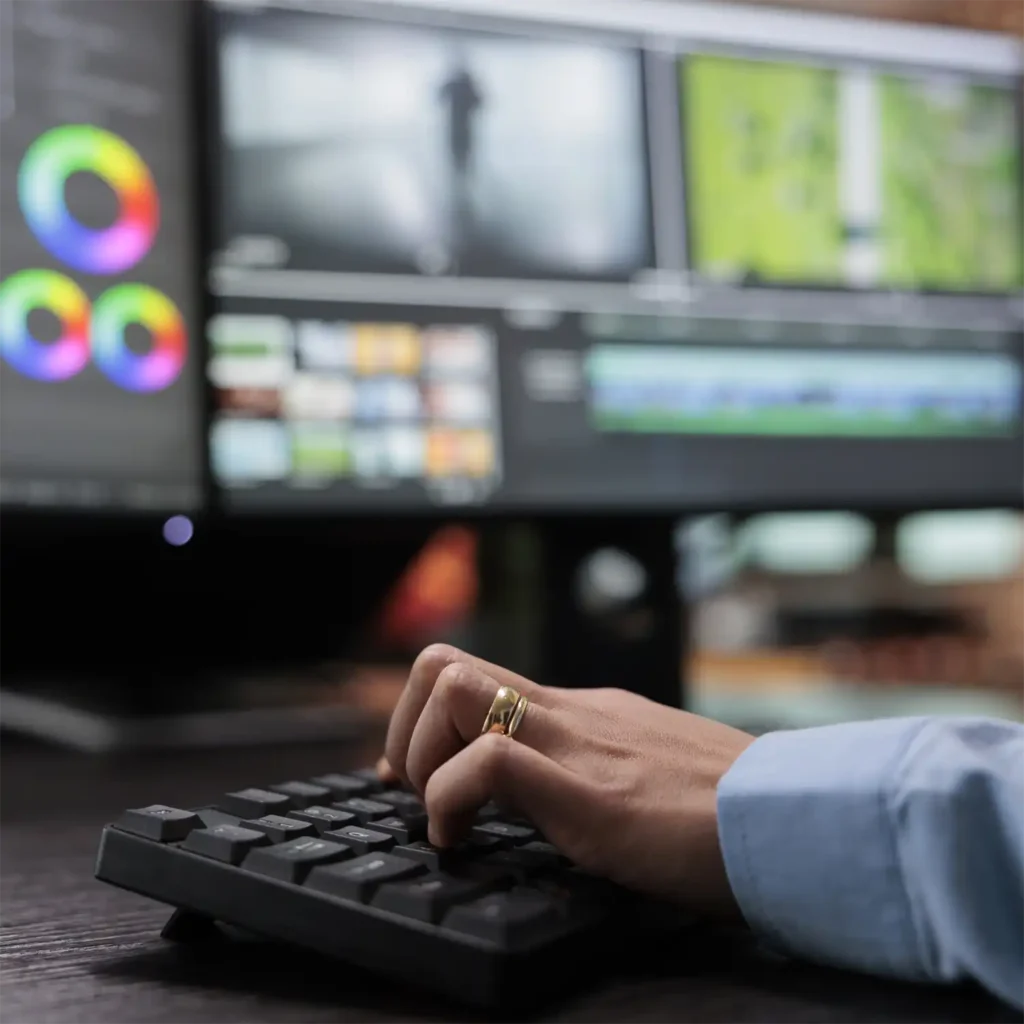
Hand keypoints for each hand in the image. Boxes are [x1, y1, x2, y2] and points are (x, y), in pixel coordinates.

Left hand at [381, 644, 754, 917]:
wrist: (800, 822)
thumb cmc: (734, 810)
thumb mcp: (653, 773)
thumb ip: (605, 769)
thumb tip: (560, 794)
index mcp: (587, 711)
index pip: (478, 674)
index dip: (426, 718)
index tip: (417, 774)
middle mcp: (573, 712)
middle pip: (445, 664)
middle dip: (406, 727)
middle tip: (415, 788)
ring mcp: (580, 744)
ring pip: (453, 688)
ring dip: (423, 756)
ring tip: (446, 817)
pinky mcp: (592, 794)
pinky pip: (491, 763)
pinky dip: (451, 800)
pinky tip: (465, 843)